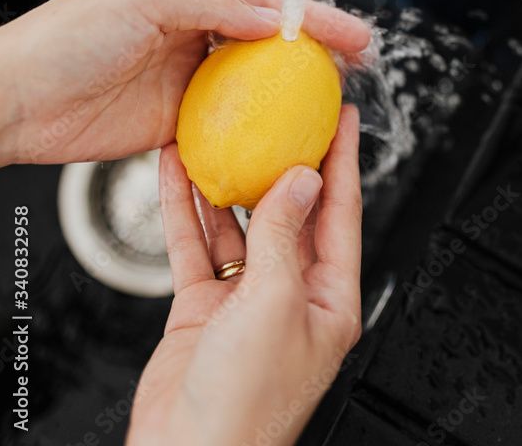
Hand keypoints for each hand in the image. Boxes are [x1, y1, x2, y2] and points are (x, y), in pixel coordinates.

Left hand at [0, 0, 369, 165]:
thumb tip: (272, 18)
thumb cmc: (66, 38)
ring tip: (329, 109)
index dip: (312, 16)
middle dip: (315, 54)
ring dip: (290, 96)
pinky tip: (277, 144)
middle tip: (356, 68)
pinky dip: (252, 134)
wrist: (16, 99)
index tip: (351, 33)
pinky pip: (223, 128)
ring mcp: (183, 82)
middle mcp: (190, 36)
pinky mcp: (171, 124)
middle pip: (267, 44)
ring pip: (251, 87)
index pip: (263, 3)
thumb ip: (211, 4)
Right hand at [127, 104, 361, 445]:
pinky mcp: (205, 307)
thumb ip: (284, 234)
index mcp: (329, 299)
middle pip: (292, 212)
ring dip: (227, 182)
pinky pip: (197, 246)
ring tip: (221, 134)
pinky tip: (177, 175)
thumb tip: (303, 178)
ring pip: (240, 224)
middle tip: (284, 114)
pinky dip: (186, 211)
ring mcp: (247, 299)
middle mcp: (292, 294)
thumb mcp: (274, 303)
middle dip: (286, 161)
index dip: (344, 159)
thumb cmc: (246, 405)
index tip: (344, 117)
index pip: (342, 212)